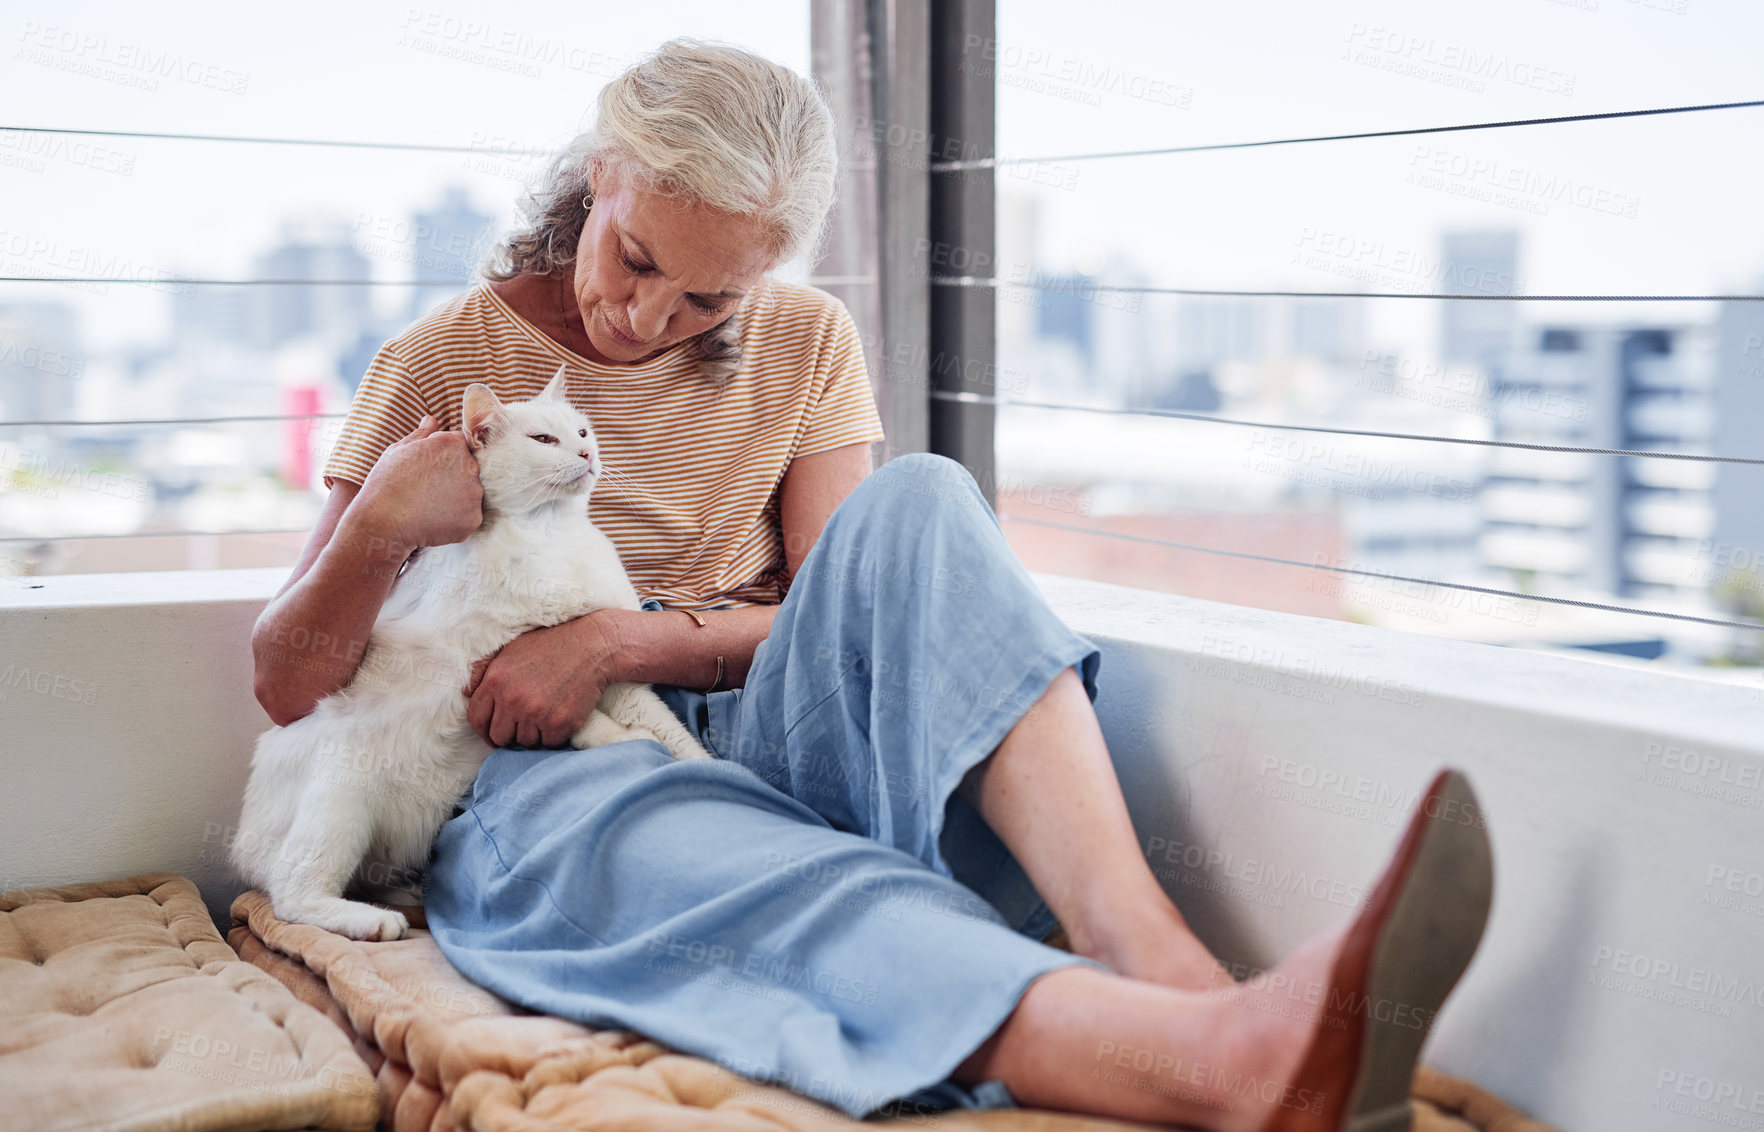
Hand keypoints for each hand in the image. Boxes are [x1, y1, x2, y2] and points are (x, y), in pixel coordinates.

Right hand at [353, 415, 482, 553]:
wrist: (382, 522)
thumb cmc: (386, 482)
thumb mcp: (398, 450)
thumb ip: (421, 434)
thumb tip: (431, 420)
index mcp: (453, 444)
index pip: (457, 445)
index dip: (439, 457)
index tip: (424, 469)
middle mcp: (470, 466)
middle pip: (467, 468)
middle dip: (451, 476)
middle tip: (425, 489)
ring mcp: (474, 494)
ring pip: (469, 493)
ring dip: (455, 498)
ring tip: (428, 505)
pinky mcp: (473, 519)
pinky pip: (468, 516)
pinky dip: (455, 519)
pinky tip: (434, 519)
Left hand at [464, 613, 620, 748]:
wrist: (593, 646)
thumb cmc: (550, 645)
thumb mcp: (511, 649)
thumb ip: (484, 670)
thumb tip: (465, 692)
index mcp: (495, 681)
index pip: (476, 719)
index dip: (484, 729)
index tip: (494, 731)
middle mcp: (512, 700)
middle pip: (499, 737)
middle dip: (509, 733)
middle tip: (523, 723)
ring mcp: (535, 714)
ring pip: (524, 742)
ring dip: (533, 734)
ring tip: (544, 715)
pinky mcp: (559, 724)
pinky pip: (548, 744)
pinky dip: (554, 736)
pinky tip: (559, 717)